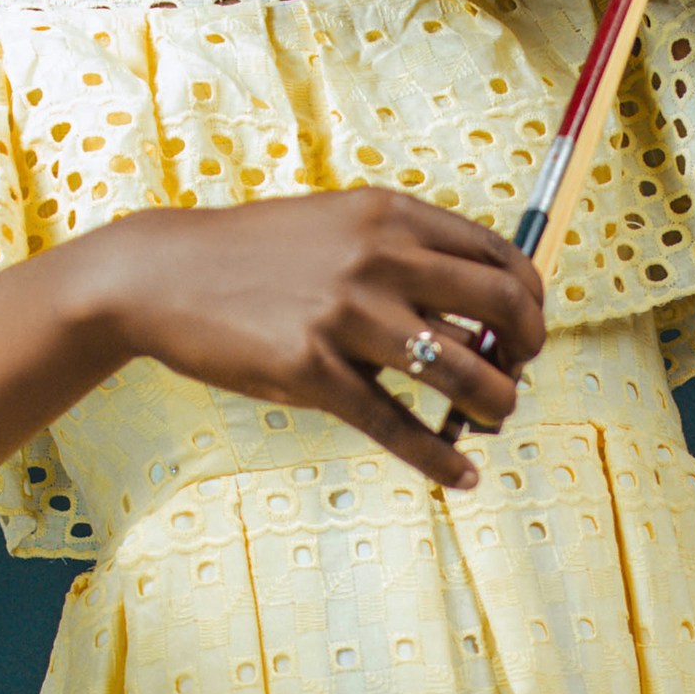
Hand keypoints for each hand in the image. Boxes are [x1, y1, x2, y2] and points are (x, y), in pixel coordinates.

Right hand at [71, 185, 545, 490]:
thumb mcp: (338, 225)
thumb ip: (404, 251)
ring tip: (492, 421)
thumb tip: (481, 303)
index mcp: (391, 217)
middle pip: (501, 309)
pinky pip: (397, 425)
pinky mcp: (311, 370)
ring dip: (496, 405)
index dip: (531, 303)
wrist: (163, 274)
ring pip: (463, 372)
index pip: (501, 258)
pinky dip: (440, 458)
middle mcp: (379, 258)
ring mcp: (346, 315)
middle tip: (515, 378)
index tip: (525, 332)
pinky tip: (461, 476)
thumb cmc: (256, 256)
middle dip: (526, 353)